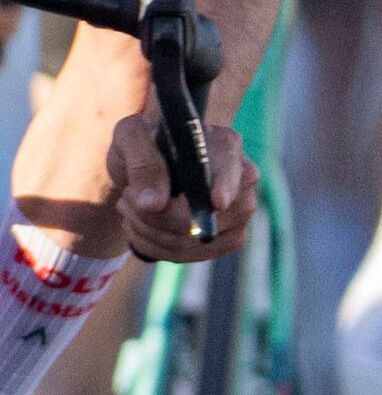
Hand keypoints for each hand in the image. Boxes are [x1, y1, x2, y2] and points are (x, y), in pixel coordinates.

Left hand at [107, 110, 254, 266]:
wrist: (148, 160)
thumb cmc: (144, 141)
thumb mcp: (131, 139)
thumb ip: (143, 165)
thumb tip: (155, 204)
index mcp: (224, 145)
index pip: (232, 169)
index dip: (226, 187)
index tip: (216, 202)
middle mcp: (242, 178)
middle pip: (216, 213)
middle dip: (160, 218)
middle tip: (126, 200)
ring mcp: (239, 210)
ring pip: (201, 241)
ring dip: (152, 234)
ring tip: (129, 210)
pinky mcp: (227, 236)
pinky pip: (195, 256)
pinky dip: (158, 248)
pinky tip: (140, 227)